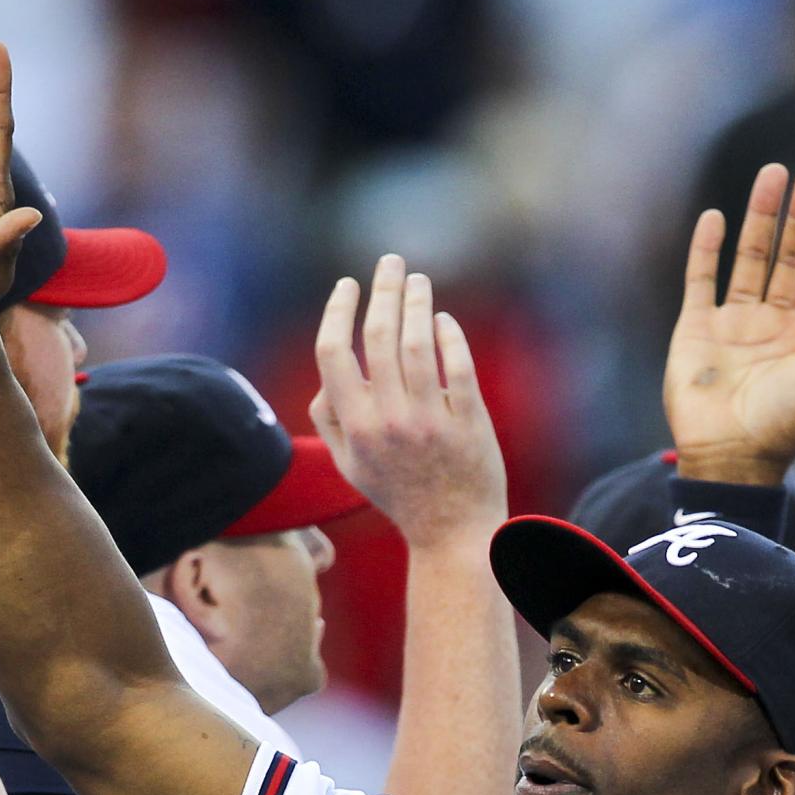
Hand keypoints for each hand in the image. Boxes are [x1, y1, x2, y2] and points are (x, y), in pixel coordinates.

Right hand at [309, 254, 505, 547]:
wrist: (451, 532)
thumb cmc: (398, 494)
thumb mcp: (348, 465)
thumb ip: (328, 419)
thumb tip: (326, 373)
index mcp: (354, 426)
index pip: (333, 353)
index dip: (338, 311)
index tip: (348, 285)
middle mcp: (388, 421)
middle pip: (378, 336)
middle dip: (383, 289)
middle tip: (390, 262)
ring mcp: (430, 421)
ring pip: (418, 344)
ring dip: (416, 302)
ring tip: (417, 281)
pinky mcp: (468, 422)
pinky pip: (457, 366)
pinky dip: (448, 336)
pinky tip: (442, 320)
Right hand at [663, 163, 794, 487]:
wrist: (729, 457)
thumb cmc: (787, 426)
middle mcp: (777, 322)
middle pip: (792, 257)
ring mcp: (736, 323)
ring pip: (751, 258)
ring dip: (761, 218)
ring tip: (771, 176)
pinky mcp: (698, 328)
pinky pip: (702, 279)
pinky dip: (707, 248)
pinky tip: (717, 216)